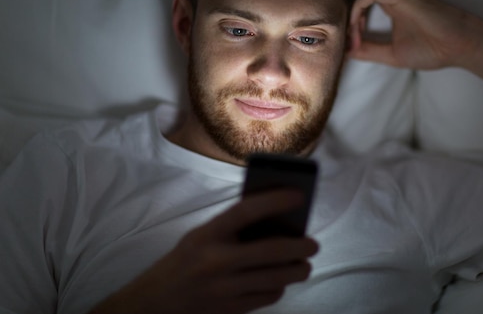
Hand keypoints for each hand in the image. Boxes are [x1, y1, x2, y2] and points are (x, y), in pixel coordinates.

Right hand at [89, 189, 318, 313]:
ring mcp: (224, 289)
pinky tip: (280, 281)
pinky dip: (278, 288)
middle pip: (270, 251)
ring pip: (275, 278)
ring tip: (304, 264)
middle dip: (299, 247)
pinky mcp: (230, 309)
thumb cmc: (184, 261)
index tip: (298, 195)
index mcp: (207, 235)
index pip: (245, 211)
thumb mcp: (201, 236)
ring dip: (296, 270)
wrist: (154, 303)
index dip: (274, 200)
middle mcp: (216, 261)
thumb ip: (232, 228)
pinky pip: (267, 297)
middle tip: (313, 244)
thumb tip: (276, 220)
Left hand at [349, 0, 482, 69]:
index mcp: (391, 0)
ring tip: (352, 24)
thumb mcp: (393, 53)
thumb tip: (345, 52)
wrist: (460, 46)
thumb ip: (369, 51)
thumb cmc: (433, 48)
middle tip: (348, 26)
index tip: (352, 41)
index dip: (348, 12)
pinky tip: (358, 26)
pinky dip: (358, 6)